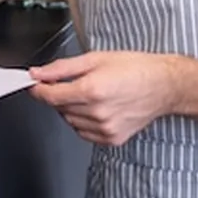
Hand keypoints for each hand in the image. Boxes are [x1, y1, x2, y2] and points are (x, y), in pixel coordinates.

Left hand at [28, 50, 178, 146]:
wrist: (164, 85)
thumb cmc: (135, 68)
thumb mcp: (95, 58)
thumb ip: (63, 68)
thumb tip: (38, 74)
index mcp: (92, 90)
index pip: (51, 96)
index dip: (38, 90)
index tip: (33, 84)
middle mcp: (98, 112)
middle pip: (59, 108)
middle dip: (58, 95)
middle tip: (72, 82)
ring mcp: (105, 128)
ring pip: (70, 121)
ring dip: (71, 108)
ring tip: (90, 93)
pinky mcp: (112, 139)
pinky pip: (84, 132)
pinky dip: (83, 121)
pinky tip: (96, 108)